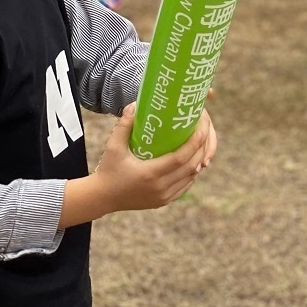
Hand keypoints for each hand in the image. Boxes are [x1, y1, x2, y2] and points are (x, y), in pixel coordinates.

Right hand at [95, 106, 215, 211]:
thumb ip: (123, 126)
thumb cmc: (108, 170)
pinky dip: (191, 173)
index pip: (180, 158)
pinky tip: (192, 161)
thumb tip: (134, 105)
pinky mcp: (163, 201)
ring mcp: (163, 197)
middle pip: (191, 167)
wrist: (103, 197)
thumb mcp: (113, 147)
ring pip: (190, 177)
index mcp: (150, 173)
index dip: (195, 143)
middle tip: (204, 131)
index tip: (201, 128)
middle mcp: (160, 187)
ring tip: (201, 143)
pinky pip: (185, 187)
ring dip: (198, 160)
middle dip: (201, 148)